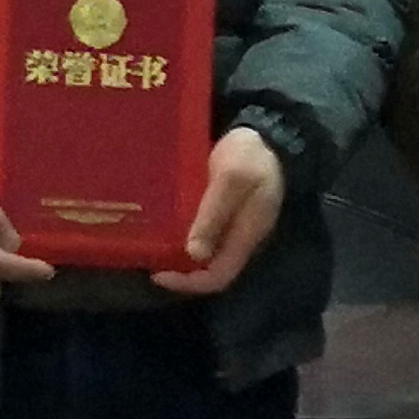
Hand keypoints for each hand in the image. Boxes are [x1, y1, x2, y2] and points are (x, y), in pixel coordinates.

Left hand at [153, 130, 289, 296]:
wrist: (268, 135)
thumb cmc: (251, 156)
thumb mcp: (231, 180)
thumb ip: (214, 215)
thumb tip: (193, 253)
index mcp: (246, 236)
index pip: (218, 277)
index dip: (188, 283)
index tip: (158, 275)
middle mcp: (240, 239)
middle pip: (210, 271)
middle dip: (181, 272)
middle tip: (150, 260)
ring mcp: (234, 227)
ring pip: (206, 254)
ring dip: (180, 255)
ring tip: (152, 246)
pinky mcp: (227, 214)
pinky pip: (205, 235)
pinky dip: (185, 236)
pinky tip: (166, 226)